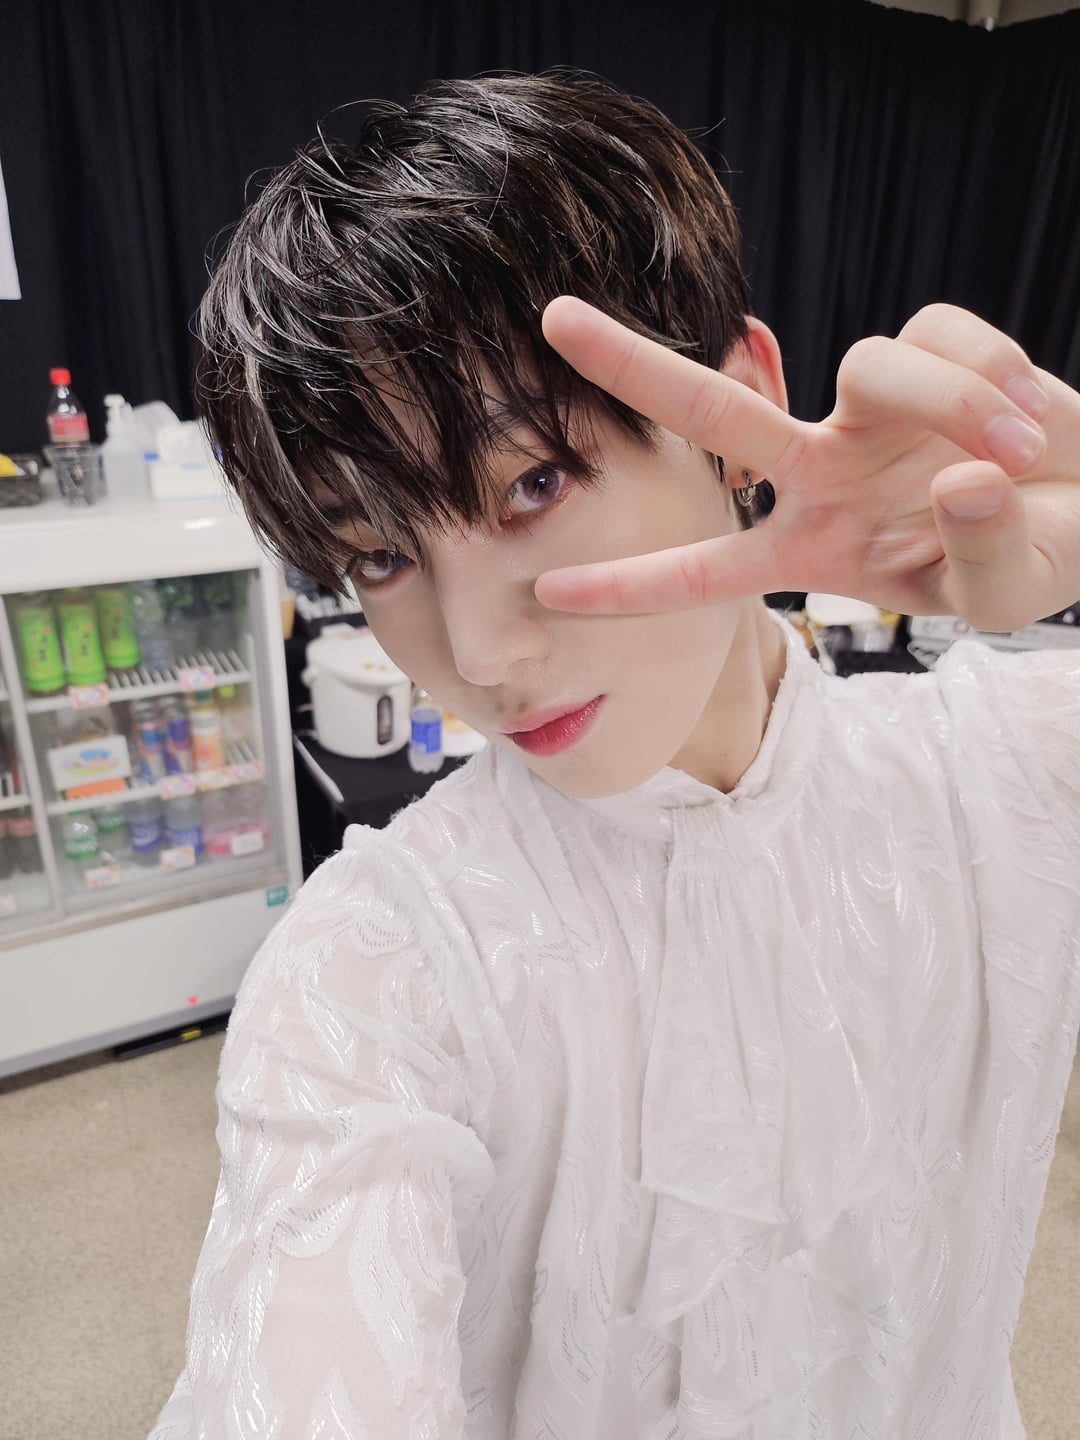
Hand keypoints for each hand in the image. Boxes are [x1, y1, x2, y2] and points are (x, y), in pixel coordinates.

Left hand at [535, 298, 1079, 629]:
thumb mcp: (1006, 594)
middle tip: (550, 320)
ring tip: (1022, 452)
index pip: (709, 571)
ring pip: (876, 365)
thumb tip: (960, 478)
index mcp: (815, 548)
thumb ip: (980, 557)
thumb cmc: (1040, 557)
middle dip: (634, 367)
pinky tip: (1031, 414)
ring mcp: (869, 410)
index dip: (633, 585)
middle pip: (714, 412)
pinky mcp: (930, 350)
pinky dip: (996, 375)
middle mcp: (822, 471)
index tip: (549, 591)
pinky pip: (944, 336)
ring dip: (958, 403)